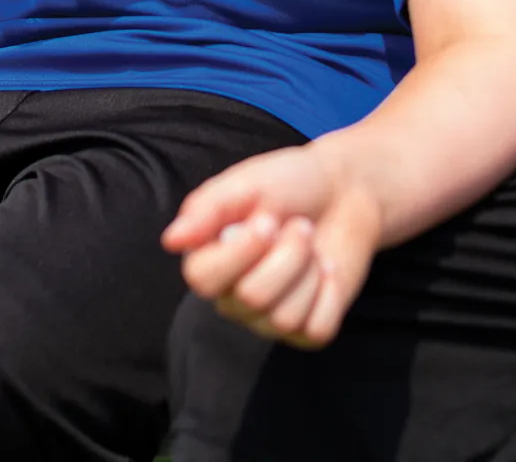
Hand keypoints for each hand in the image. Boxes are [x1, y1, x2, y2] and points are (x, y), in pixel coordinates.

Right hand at [162, 143, 381, 349]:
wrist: (344, 190)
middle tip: (299, 225)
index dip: (240, 251)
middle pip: (252, 297)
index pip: (203, 279)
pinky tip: (326, 270)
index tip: (267, 219)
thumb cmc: (289, 184)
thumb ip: (207, 210)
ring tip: (311, 243)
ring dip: (309, 269)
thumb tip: (171, 240)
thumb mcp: (245, 184)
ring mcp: (269, 318)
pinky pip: (316, 330)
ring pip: (285, 317)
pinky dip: (329, 294)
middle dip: (288, 253)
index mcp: (209, 259)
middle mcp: (233, 296)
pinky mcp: (307, 329)